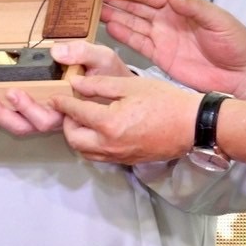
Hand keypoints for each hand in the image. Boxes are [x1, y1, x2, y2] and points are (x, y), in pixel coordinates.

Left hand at [0, 42, 132, 136]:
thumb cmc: (115, 77)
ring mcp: (58, 121)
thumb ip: (83, 53)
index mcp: (79, 111)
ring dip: (4, 116)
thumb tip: (56, 52)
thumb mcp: (105, 59)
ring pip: (28, 128)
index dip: (29, 107)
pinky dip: (8, 115)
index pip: (51, 116)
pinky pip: (28, 123)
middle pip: (34, 126)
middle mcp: (66, 121)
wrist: (129, 97)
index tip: (13, 93)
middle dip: (10, 114)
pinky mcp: (52, 117)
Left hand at [48, 74, 196, 164]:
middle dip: (67, 123)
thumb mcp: (130, 85)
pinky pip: (99, 156)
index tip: (55, 97)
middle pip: (73, 139)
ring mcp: (118, 156)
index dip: (62, 103)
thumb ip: (99, 85)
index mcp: (109, 123)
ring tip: (83, 118)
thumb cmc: (165, 101)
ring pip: (84, 151)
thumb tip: (75, 84)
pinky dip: (91, 145)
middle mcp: (110, 145)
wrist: (191, 125)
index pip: (75, 113)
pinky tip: (98, 130)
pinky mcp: (127, 160)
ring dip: (77, 136)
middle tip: (71, 108)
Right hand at [100, 0, 245, 99]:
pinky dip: (123, 35)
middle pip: (136, 6)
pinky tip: (109, 28)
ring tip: (93, 10)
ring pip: (133, 22)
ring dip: (114, 15)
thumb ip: (195, 8)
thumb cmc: (235, 45)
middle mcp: (168, 19)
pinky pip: (138, 43)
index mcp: (181, 6)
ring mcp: (163, 38)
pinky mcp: (160, 57)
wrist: (241, 76)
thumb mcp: (219, 22)